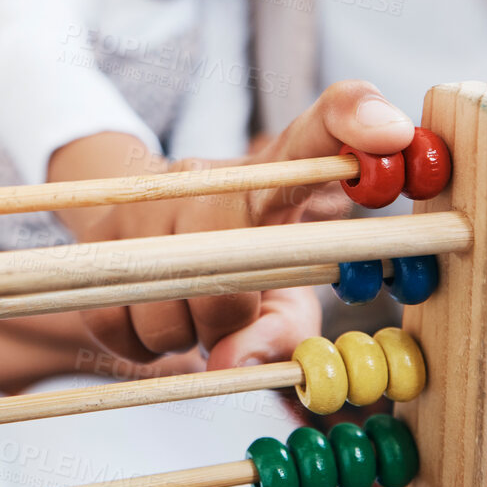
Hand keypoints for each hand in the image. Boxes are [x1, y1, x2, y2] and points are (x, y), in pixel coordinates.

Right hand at [78, 80, 415, 369]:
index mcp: (272, 180)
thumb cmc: (240, 265)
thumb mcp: (284, 294)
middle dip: (228, 316)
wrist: (141, 221)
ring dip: (180, 338)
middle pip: (225, 269)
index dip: (355, 121)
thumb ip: (282, 331)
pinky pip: (115, 322)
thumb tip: (229, 366)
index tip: (391, 133)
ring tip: (193, 313)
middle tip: (234, 313)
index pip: (320, 129)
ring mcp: (144, 202)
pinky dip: (137, 344)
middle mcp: (207, 178)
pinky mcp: (94, 234)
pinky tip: (153, 318)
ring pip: (163, 310)